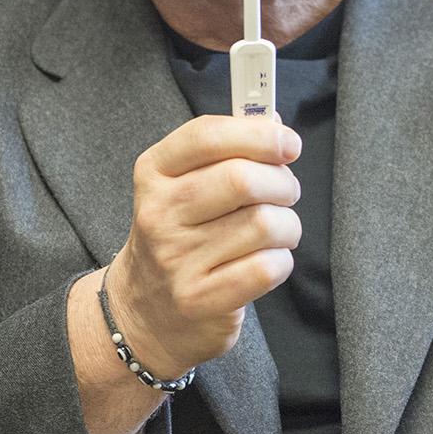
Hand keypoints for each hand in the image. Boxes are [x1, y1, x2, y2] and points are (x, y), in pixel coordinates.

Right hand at [103, 115, 301, 378]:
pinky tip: (267, 261)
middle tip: (285, 193)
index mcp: (154, 173)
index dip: (259, 134)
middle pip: (242, 180)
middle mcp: (159, 213)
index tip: (288, 143)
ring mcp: (176, 259)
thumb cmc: (179, 236)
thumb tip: (275, 123)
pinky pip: (266, 268)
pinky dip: (280, 261)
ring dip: (286, 226)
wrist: (144, 310)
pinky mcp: (200, 299)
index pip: (208, 136)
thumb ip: (225, 151)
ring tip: (276, 232)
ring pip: (263, 224)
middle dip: (282, 183)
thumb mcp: (183, 184)